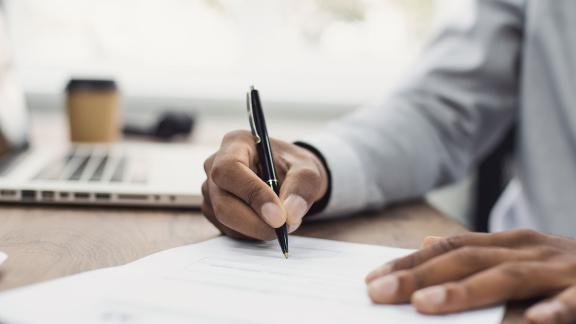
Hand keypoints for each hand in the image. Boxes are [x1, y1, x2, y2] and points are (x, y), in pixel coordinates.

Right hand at [202, 130, 327, 239]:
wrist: (286, 176)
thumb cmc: (293, 167)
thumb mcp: (308, 170)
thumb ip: (302, 188)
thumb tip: (289, 214)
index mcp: (235, 144)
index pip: (230, 169)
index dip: (252, 194)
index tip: (279, 216)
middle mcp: (214, 164)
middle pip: (223, 202)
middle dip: (255, 222)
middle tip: (284, 229)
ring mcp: (210, 189)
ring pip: (225, 220)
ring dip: (256, 229)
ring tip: (281, 221)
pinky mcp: (212, 209)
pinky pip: (227, 230)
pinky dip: (251, 233)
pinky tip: (266, 222)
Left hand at [365, 229, 575, 322]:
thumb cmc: (565, 270)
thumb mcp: (519, 256)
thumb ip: (476, 252)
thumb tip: (427, 243)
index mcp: (509, 243)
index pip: (450, 248)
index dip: (410, 262)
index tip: (372, 279)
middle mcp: (529, 249)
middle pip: (467, 260)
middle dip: (420, 275)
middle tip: (380, 292)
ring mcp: (561, 269)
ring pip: (507, 277)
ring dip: (465, 291)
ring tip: (425, 305)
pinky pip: (573, 301)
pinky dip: (553, 310)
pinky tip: (530, 323)